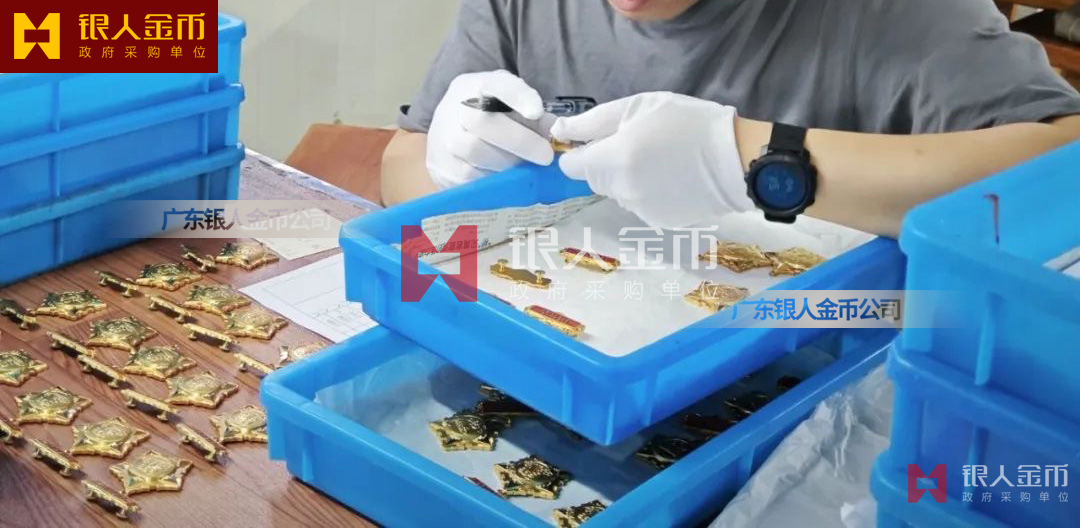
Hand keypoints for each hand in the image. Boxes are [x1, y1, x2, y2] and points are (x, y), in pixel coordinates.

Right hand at [426, 70, 554, 188]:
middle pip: (481, 121)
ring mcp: (442, 137)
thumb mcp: (510, 105)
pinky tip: (505, 177)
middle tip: (545, 155)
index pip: (495, 84)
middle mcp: (454, 107)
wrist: (446, 135)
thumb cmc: (488, 118)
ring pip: (474, 151)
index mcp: (474, 85)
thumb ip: (532, 115)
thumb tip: (555, 132)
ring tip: (524, 166)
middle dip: (518, 140)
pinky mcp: (441, 167)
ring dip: (507, 162)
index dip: (517, 96)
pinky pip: (469, 176)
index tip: (537, 111)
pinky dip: (493, 178)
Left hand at [551, 92, 754, 228]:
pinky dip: (649, 192)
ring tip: (662, 160)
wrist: (736, 159)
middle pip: (596, 179)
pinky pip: (640, 204)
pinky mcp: (658, 222)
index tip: (599, 141)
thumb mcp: (638, 107)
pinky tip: (673, 178)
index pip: (572, 166)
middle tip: (641, 142)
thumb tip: (558, 132)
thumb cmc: (687, 123)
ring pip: (618, 192)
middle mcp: (621, 190)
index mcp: (613, 159)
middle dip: (608, 162)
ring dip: (629, 178)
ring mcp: (640, 210)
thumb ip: (593, 122)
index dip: (580, 152)